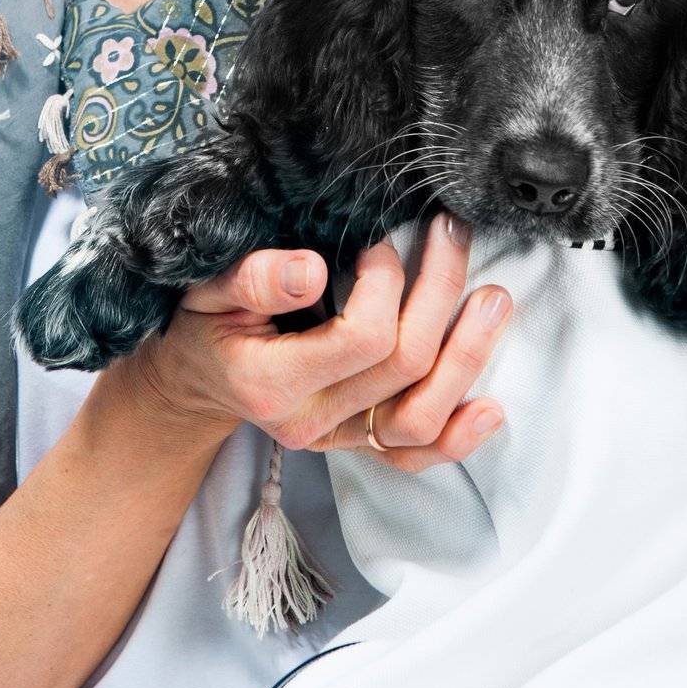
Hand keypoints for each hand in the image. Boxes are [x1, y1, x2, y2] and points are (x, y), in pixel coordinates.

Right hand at [123, 211, 512, 473]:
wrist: (193, 376)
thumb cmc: (202, 321)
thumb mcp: (207, 288)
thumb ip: (254, 278)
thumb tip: (311, 267)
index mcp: (272, 383)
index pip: (361, 338)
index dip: (385, 282)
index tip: (376, 237)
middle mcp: (312, 421)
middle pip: (404, 366)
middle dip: (439, 293)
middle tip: (452, 232)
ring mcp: (339, 437)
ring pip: (421, 416)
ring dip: (467, 355)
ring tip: (493, 299)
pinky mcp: (357, 439)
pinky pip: (414, 454)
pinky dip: (458, 437)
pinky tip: (491, 408)